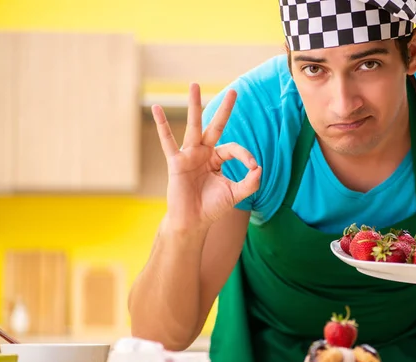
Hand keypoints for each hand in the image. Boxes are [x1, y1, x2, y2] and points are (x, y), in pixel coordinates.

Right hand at [152, 83, 261, 231]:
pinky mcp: (176, 161)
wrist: (193, 222)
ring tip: (195, 84)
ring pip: (193, 125)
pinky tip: (156, 108)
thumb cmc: (212, 208)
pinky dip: (162, 124)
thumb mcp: (236, 194)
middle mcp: (203, 153)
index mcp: (217, 159)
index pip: (233, 148)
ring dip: (194, 105)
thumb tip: (259, 168)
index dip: (245, 156)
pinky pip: (168, 141)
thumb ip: (250, 182)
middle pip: (215, 126)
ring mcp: (189, 155)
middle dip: (225, 109)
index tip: (253, 167)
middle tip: (234, 91)